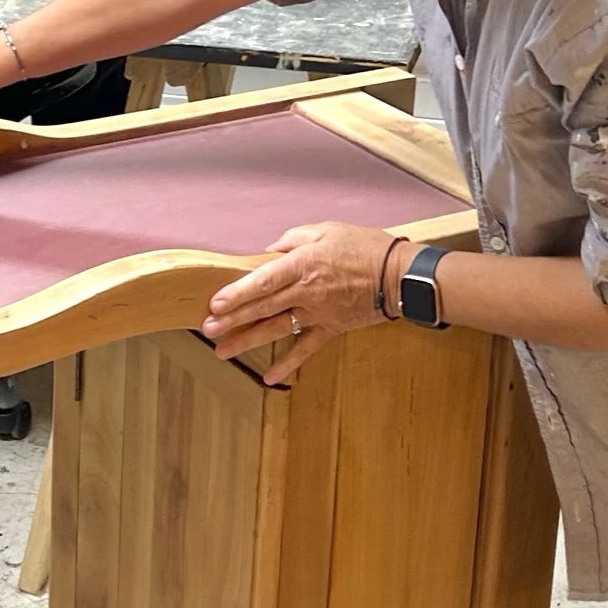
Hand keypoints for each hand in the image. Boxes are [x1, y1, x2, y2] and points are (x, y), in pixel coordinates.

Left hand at [203, 223, 413, 384]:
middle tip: (208, 330)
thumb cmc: (365, 247)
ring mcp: (318, 313)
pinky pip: (306, 349)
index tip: (216, 303)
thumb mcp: (326, 230)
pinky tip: (269, 378)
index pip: (264, 280)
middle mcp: (307, 292)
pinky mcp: (330, 328)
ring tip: (222, 351)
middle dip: (233, 319)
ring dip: (248, 341)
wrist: (400, 276)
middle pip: (263, 307)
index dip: (238, 293)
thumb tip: (269, 251)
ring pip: (277, 329)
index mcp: (304, 264)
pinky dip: (288, 364)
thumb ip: (293, 239)